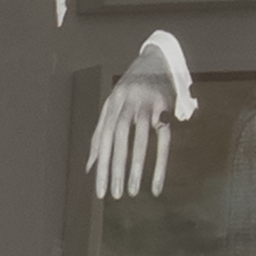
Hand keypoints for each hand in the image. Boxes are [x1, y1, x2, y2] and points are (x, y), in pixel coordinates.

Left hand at [87, 31, 197, 198]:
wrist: (158, 60)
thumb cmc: (131, 90)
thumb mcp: (112, 108)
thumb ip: (100, 136)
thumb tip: (90, 167)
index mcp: (111, 105)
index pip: (104, 140)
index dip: (101, 166)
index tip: (100, 191)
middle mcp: (127, 103)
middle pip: (118, 139)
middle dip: (115, 168)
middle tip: (114, 195)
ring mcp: (147, 104)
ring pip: (140, 139)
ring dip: (135, 166)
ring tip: (131, 192)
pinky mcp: (166, 107)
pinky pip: (164, 139)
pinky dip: (160, 163)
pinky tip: (157, 184)